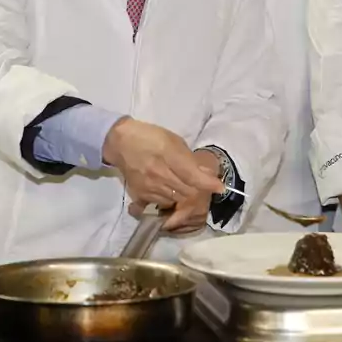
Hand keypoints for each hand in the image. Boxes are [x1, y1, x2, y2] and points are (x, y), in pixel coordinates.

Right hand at [103, 119, 223, 209]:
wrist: (121, 143)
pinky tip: (169, 192)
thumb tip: (207, 173)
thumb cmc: (150, 137)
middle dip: (199, 191)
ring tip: (184, 187)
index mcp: (168, 155)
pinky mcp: (141, 195)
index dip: (208, 183)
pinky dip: (170, 200)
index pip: (193, 175)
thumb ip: (189, 158)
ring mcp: (149, 186)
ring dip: (185, 196)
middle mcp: (159, 173)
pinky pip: (162, 204)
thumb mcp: (173, 140)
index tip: (220, 187)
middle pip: (187, 191)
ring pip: (177, 200)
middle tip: (201, 186)